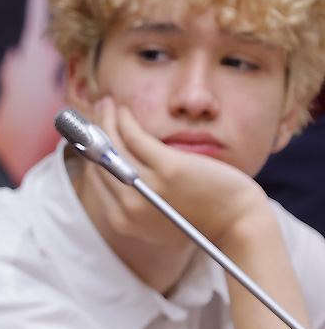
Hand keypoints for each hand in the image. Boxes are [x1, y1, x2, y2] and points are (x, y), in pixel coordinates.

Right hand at [81, 97, 270, 249]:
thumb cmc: (203, 217)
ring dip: (106, 121)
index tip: (91, 137)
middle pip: (99, 162)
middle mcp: (129, 207)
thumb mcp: (158, 217)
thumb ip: (136, 201)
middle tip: (98, 114)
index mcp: (123, 221)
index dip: (90, 154)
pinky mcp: (169, 169)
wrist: (238, 223)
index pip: (96, 180)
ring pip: (113, 146)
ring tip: (108, 105)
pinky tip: (125, 111)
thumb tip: (119, 174)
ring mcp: (148, 188)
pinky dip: (125, 120)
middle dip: (91, 134)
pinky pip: (136, 138)